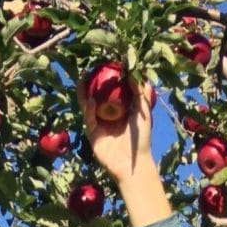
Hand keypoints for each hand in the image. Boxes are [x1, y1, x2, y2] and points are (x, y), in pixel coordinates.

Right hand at [79, 78, 168, 226]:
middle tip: (90, 67)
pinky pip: (89, 119)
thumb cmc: (141, 137)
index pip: (112, 89)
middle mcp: (109, 115)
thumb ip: (140, 91)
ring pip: (89, 104)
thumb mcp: (144, 111)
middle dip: (92, 82)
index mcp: (121, 109)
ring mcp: (99, 124)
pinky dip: (89, 109)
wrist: (133, 163)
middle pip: (98, 94)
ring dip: (84, 92)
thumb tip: (134, 70)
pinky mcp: (93, 134)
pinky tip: (91, 100)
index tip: (105, 63)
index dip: (108, 77)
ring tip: (83, 78)